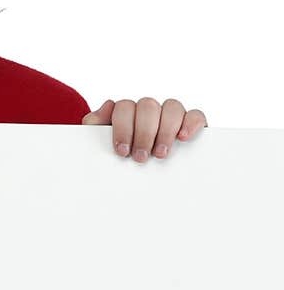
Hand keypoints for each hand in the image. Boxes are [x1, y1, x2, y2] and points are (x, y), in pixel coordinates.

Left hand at [81, 97, 207, 161]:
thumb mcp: (101, 146)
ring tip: (160, 154)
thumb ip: (94, 126)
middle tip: (140, 158)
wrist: (136, 183)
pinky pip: (195, 114)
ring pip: (171, 106)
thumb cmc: (118, 160)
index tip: (122, 151)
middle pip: (148, 106)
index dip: (123, 128)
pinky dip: (190, 123)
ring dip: (165, 130)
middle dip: (143, 133)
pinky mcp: (191, 124)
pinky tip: (183, 138)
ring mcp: (171, 115)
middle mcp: (149, 110)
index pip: (125, 107)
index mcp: (127, 112)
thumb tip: (104, 108)